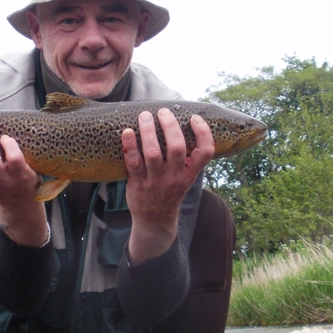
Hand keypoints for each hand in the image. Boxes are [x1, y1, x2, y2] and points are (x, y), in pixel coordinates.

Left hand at [121, 108, 214, 264]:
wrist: (154, 221)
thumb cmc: (169, 192)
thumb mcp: (184, 178)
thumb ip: (186, 158)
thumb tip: (179, 125)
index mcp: (190, 174)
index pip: (206, 152)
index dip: (203, 133)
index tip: (195, 118)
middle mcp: (175, 177)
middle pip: (177, 148)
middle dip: (170, 126)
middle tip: (163, 112)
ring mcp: (156, 181)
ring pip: (153, 153)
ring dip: (148, 131)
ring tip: (144, 116)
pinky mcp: (138, 184)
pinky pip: (133, 162)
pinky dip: (130, 145)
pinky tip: (127, 132)